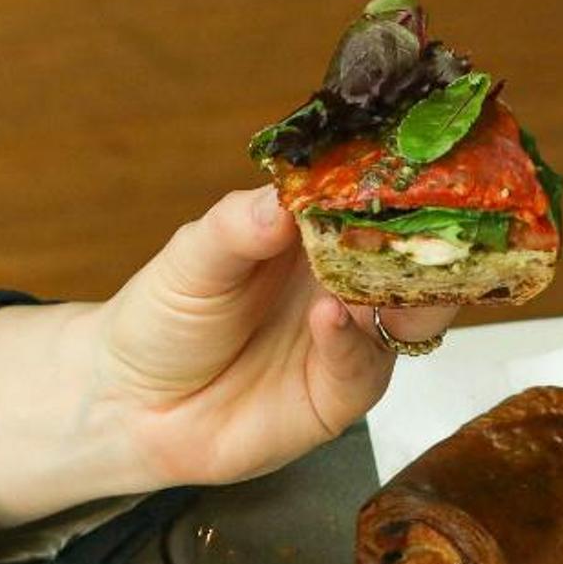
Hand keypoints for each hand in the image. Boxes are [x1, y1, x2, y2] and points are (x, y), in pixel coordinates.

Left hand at [0, 187, 455, 531]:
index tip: (410, 159)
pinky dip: (352, 340)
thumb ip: (236, 229)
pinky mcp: (342, 392)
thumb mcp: (191, 259)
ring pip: (410, 312)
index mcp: (313, 231)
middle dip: (430, 238)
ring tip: (385, 276)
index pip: (372, 197)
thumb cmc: (162, 318)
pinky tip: (330, 318)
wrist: (132, 404)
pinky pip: (365, 364)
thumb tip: (283, 200)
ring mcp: (349, 336)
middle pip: (412, 254)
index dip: (396, 180)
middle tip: (429, 219)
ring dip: (408, 292)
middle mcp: (343, 280)